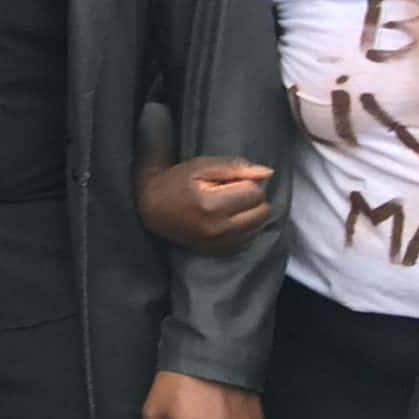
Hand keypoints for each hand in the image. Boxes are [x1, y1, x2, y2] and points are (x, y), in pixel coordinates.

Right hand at [137, 157, 273, 255]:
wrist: (151, 208)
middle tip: (230, 193)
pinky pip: (249, 240)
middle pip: (262, 212)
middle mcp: (218, 229)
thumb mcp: (201, 166)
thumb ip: (235, 167)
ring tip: (228, 206)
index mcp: (212, 205)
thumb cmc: (175, 182)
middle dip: (251, 199)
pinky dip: (244, 229)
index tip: (229, 182)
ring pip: (259, 227)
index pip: (255, 193)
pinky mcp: (219, 252)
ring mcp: (219, 244)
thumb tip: (268, 173)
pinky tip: (227, 220)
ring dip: (250, 214)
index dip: (246, 182)